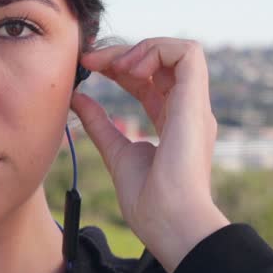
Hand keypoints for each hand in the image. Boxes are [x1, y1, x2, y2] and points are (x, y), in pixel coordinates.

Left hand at [69, 38, 228, 272]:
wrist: (171, 223)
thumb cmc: (150, 202)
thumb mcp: (117, 153)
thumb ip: (100, 125)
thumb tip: (77, 99)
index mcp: (173, 122)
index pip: (149, 81)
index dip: (119, 68)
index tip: (87, 68)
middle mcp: (188, 110)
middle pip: (161, 63)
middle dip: (123, 53)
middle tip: (90, 60)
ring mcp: (194, 105)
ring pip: (178, 51)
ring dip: (141, 48)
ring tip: (112, 65)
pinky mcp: (195, 101)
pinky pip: (188, 53)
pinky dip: (156, 50)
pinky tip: (128, 69)